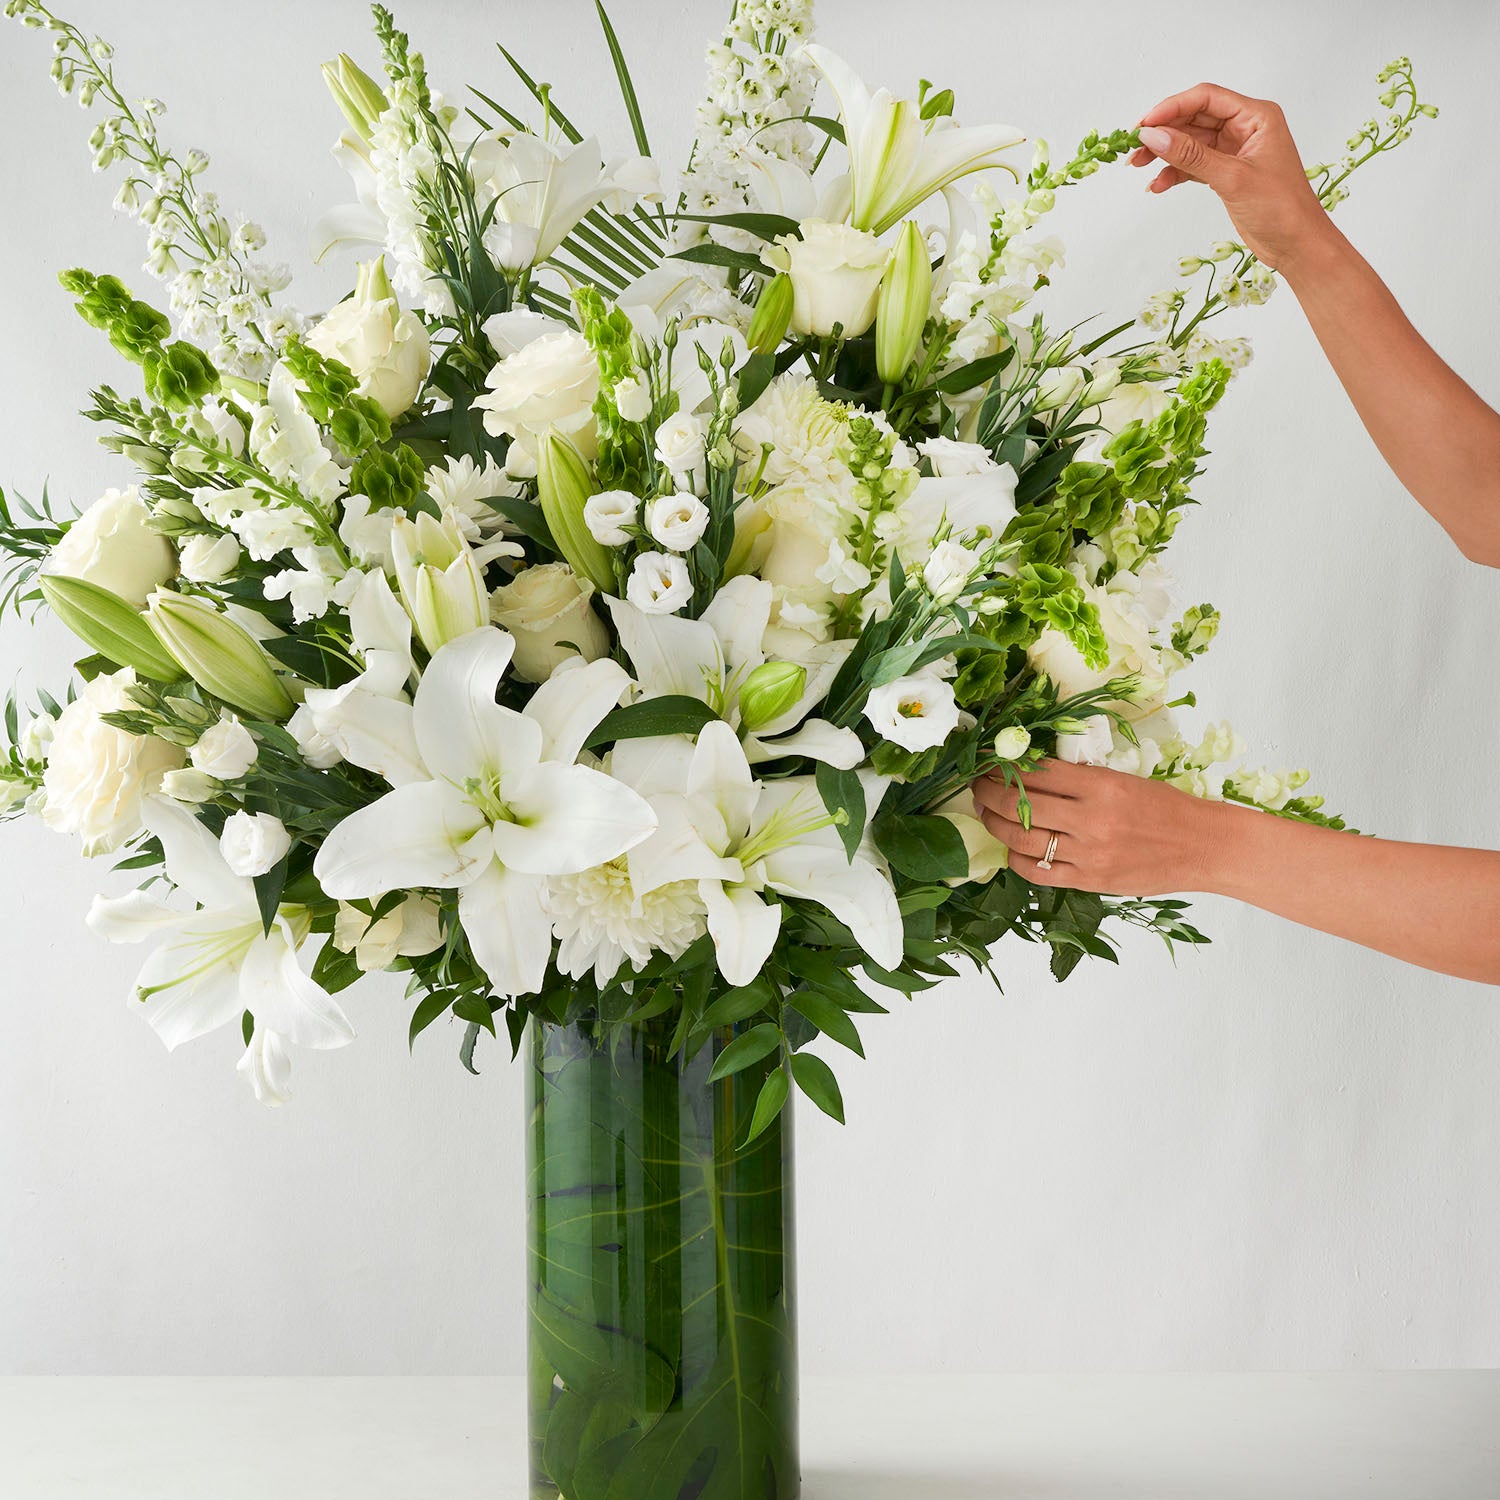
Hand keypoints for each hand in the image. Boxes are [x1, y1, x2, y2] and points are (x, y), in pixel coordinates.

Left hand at [971, 759, 1219, 895]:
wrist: (1203, 846)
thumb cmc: (1166, 807)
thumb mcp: (1124, 779)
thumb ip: (1080, 779)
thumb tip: (1031, 772)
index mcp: (1101, 785)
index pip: (1036, 771)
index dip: (1003, 765)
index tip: (987, 762)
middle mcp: (1091, 819)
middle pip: (1019, 804)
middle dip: (987, 793)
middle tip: (977, 787)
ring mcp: (1089, 853)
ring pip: (1022, 838)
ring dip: (994, 823)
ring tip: (985, 813)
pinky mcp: (1090, 881)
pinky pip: (1037, 871)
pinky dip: (1016, 857)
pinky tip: (1012, 847)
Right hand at [1132, 83, 1333, 273]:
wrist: (1297, 244)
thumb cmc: (1280, 207)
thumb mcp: (1232, 178)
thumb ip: (1191, 155)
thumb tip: (1154, 136)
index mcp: (1256, 116)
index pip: (1206, 98)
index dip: (1172, 108)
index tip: (1144, 125)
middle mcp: (1245, 128)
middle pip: (1194, 118)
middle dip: (1164, 132)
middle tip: (1134, 148)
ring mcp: (1234, 150)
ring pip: (1190, 143)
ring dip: (1164, 154)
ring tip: (1138, 167)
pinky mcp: (1226, 173)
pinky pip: (1193, 165)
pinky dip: (1175, 173)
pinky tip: (1158, 185)